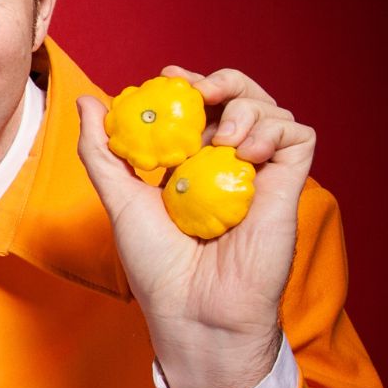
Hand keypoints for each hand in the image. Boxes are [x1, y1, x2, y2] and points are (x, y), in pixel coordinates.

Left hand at [75, 66, 313, 387]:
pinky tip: (244, 152)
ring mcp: (262, 175)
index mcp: (193, 164)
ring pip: (271, 111)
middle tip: (198, 90)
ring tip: (221, 138)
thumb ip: (102, 152)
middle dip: (222, 82)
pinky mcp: (290, 187)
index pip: (201, 108)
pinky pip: (299, 136)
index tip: (167, 77)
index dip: (190, 85)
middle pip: (241, 99)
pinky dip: (274, 130)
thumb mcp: (120, 199)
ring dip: (245, 106)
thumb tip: (88, 103)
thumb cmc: (157, 266)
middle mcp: (230, 165)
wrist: (193, 310)